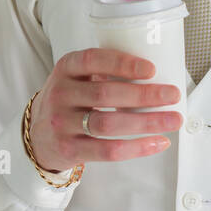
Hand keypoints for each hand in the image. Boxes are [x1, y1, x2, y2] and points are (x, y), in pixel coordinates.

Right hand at [28, 48, 181, 171]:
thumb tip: (156, 76)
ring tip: (173, 120)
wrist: (37, 135)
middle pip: (105, 94)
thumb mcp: (76, 78)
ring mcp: (62, 123)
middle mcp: (60, 94)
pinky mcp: (69, 149)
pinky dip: (137, 147)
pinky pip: (108, 150)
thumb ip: (104, 73)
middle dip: (144, 95)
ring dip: (146, 122)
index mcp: (65, 68)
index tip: (151, 69)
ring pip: (108, 124)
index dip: (122, 64)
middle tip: (173, 95)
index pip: (93, 60)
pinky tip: (158, 142)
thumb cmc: (69, 101)